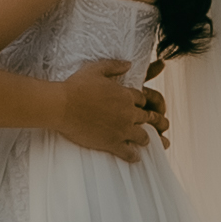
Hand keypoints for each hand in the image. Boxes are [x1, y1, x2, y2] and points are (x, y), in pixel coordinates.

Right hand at [53, 58, 168, 162]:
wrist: (62, 106)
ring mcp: (121, 129)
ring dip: (145, 138)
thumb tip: (129, 64)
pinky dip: (134, 156)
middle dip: (153, 121)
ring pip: (143, 137)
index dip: (142, 103)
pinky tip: (135, 157)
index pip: (142, 99)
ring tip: (145, 141)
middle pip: (148, 118)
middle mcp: (128, 113)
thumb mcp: (96, 69)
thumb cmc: (76, 86)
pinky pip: (129, 153)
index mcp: (125, 95)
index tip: (140, 106)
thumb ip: (115, 65)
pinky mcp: (112, 143)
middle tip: (158, 125)